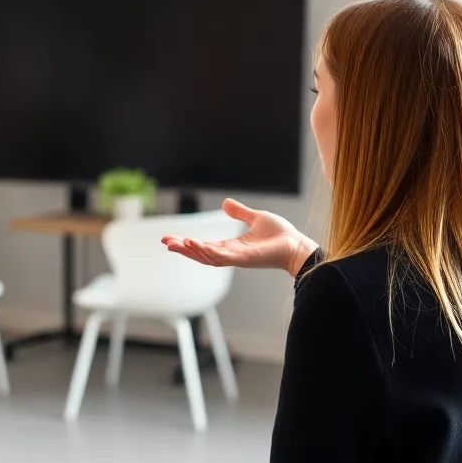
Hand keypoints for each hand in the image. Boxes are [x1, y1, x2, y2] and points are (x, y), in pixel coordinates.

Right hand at [162, 198, 317, 277]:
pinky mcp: (243, 259)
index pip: (204, 244)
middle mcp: (230, 254)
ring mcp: (236, 258)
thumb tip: (225, 203)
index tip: (170, 237)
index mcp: (231, 246)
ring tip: (175, 243)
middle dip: (182, 249)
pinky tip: (194, 243)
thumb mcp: (255, 218)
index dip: (187, 242)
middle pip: (200, 253)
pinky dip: (206, 251)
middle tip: (165, 242)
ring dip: (190, 250)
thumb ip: (239, 213)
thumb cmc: (280, 235)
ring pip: (207, 256)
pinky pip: (220, 257)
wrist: (296, 245)